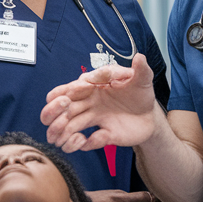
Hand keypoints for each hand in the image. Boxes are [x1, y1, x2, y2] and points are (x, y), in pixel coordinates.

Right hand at [41, 53, 161, 152]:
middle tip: (60, 115)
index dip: (67, 91)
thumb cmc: (141, 93)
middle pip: (61, 108)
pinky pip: (84, 143)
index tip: (73, 94)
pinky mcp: (102, 136)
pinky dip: (78, 144)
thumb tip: (140, 57)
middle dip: (53, 112)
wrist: (150, 115)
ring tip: (65, 137)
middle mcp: (88, 104)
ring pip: (67, 126)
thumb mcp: (143, 78)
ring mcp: (94, 120)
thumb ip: (141, 69)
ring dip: (60, 132)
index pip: (70, 89)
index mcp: (93, 87)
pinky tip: (83, 141)